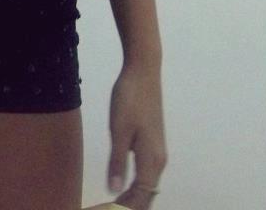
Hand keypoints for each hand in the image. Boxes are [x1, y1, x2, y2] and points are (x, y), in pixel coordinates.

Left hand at [106, 63, 167, 209]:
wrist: (144, 71)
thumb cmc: (130, 98)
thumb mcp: (119, 130)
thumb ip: (117, 162)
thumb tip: (114, 191)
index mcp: (151, 159)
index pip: (140, 197)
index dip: (124, 208)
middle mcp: (158, 159)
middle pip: (147, 195)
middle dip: (130, 206)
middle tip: (107, 208)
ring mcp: (157, 151)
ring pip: (148, 186)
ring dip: (133, 198)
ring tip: (113, 203)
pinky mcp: (153, 143)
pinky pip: (146, 174)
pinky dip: (135, 186)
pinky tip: (122, 184)